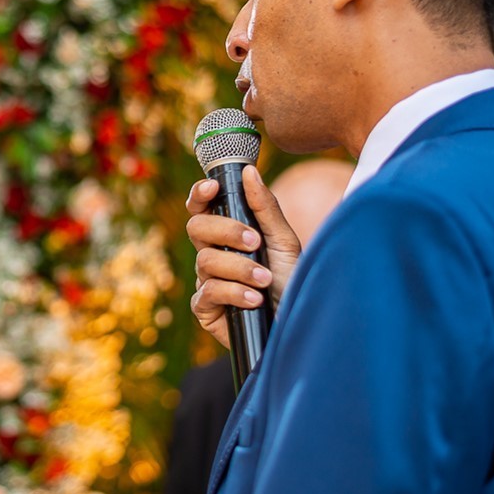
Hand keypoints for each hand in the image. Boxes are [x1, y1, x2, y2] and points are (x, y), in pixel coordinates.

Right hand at [186, 166, 301, 346]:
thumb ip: (265, 207)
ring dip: (240, 268)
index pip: (202, 208)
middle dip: (226, 231)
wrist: (297, 322)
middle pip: (197, 228)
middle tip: (255, 242)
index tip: (213, 187)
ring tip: (265, 279)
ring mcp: (206, 281)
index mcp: (227, 233)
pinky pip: (207, 292)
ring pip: (205, 261)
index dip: (200, 194)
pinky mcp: (205, 309)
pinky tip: (254, 300)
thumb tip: (249, 171)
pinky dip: (234, 293)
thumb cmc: (290, 281)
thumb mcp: (284, 241)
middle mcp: (213, 254)